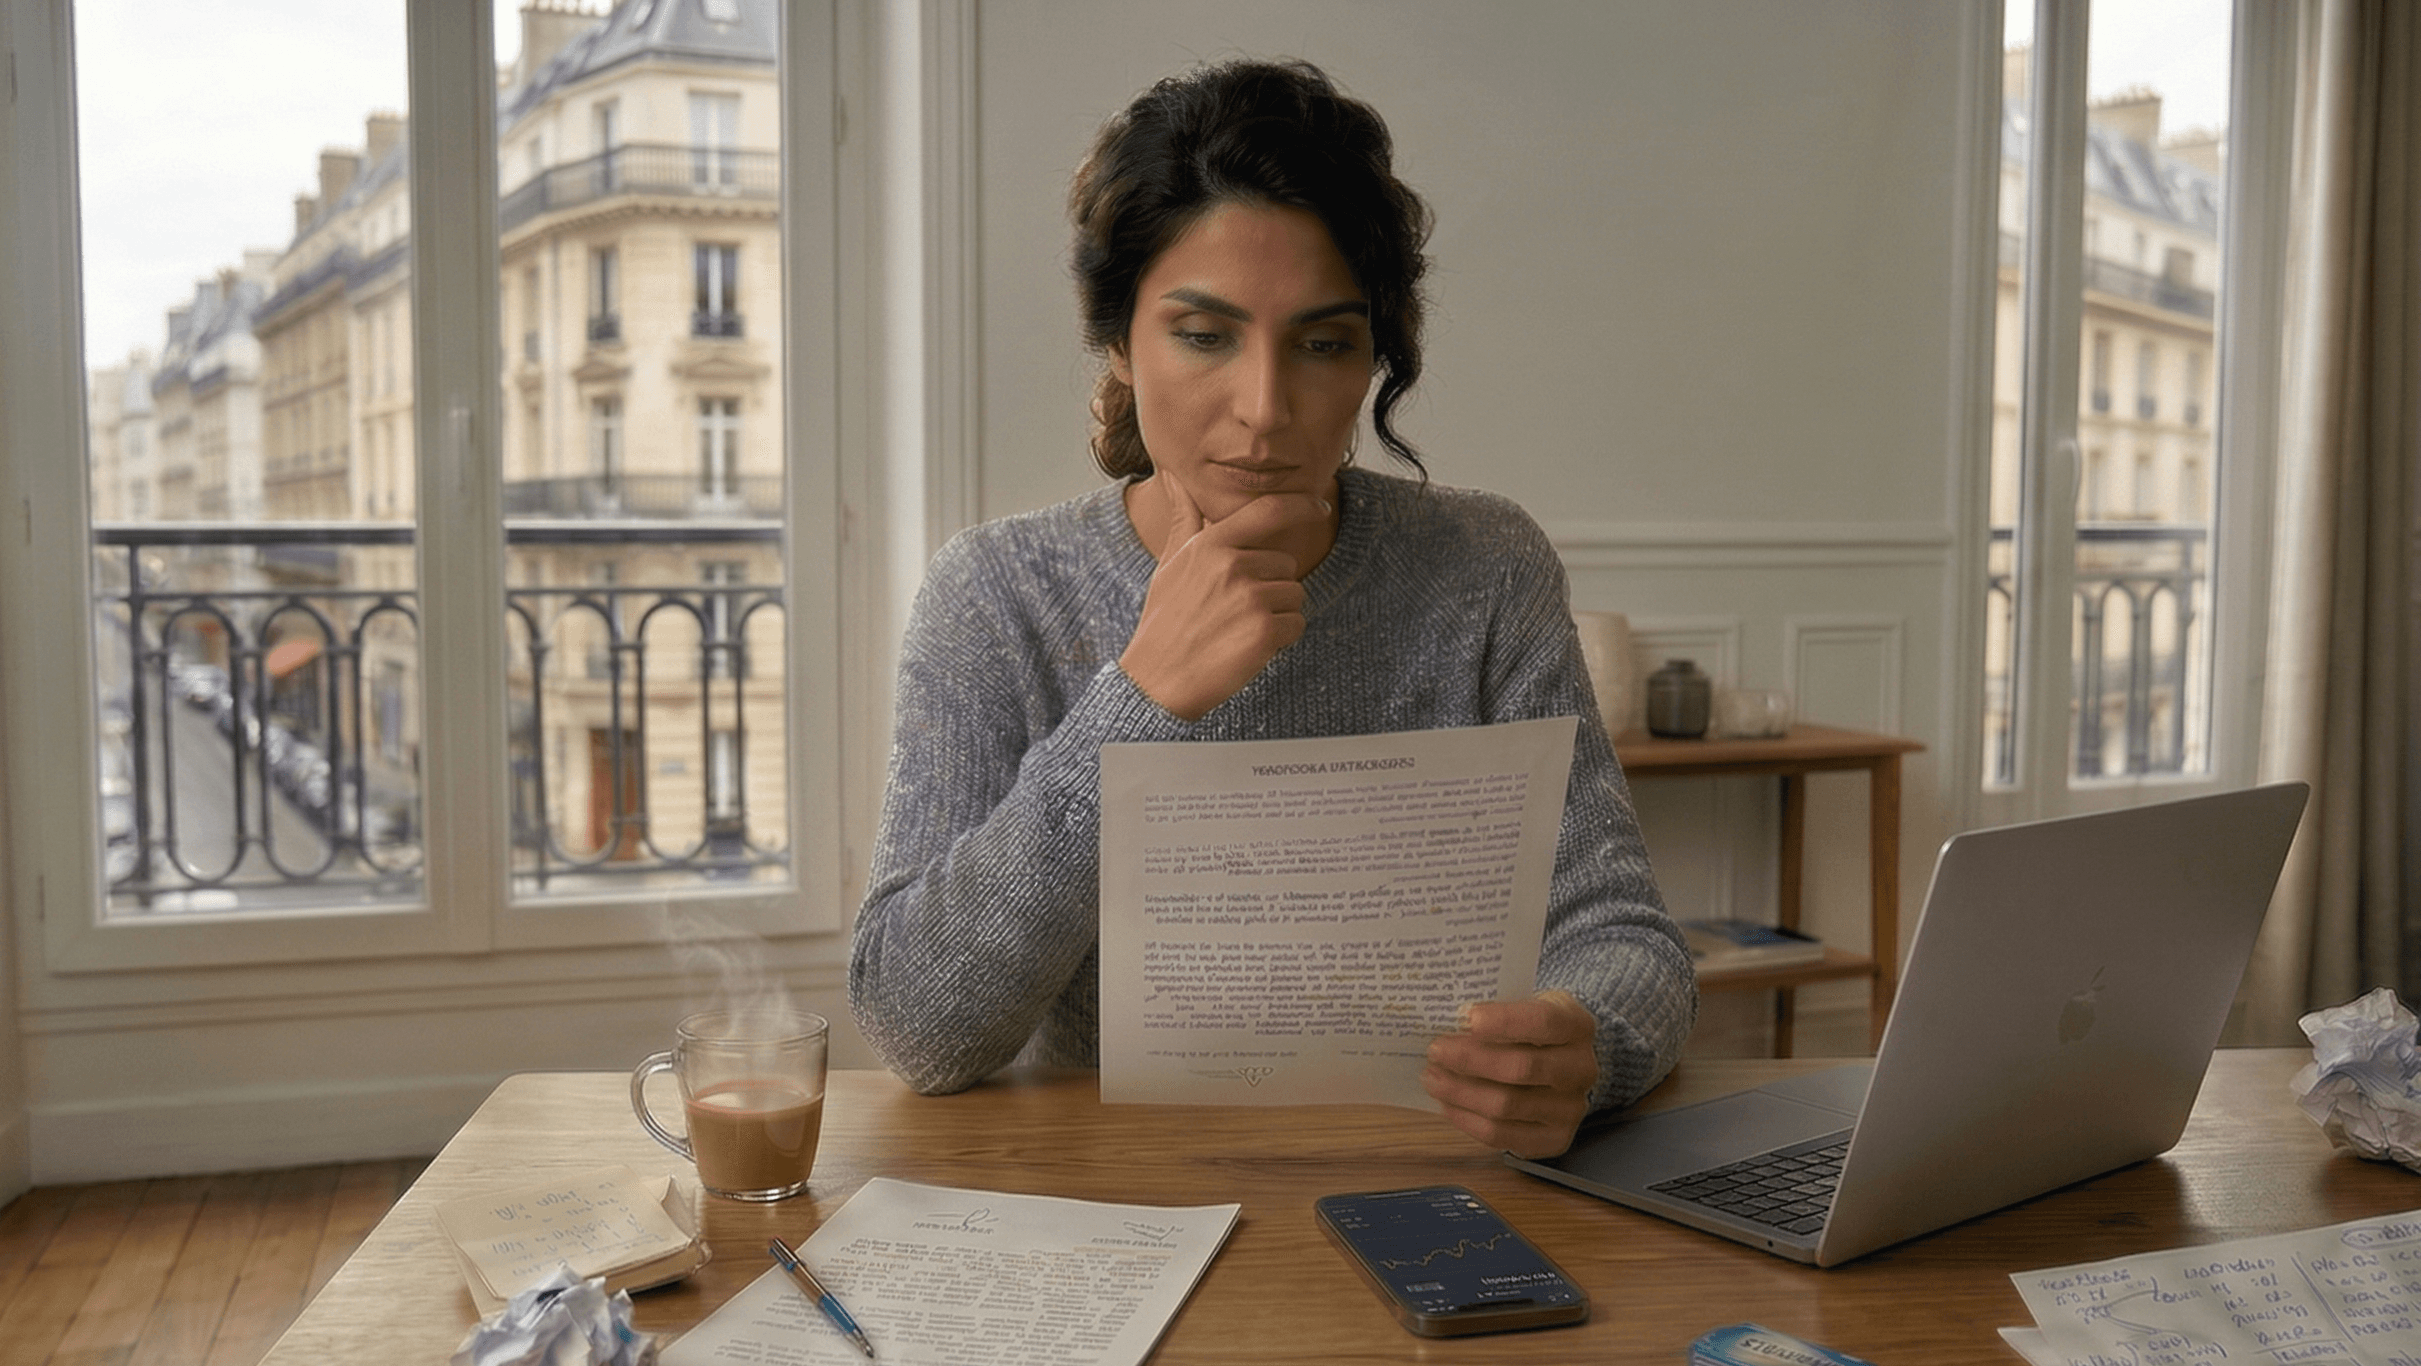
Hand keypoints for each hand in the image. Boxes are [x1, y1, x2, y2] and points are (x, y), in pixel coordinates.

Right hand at [1118, 476, 1328, 720]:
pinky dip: (1280, 639)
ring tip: (1238, 629)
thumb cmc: (1164, 621)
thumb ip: (1183, 519)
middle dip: (1270, 586)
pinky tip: (1249, 646)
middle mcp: (1232, 565)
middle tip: (1234, 611)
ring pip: (1294, 595)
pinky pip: (1297, 624)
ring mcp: (1250, 598)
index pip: (1268, 510)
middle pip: (1286, 564)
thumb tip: (1174, 478)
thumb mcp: (1169, 564)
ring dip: (1276, 614)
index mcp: (1211, 545)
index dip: (1301, 504)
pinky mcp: (1264, 631)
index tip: (1319, 507)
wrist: (1156, 680)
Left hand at [1423, 990, 1598, 1158]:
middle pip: (1521, 1068)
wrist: (1562, 1062)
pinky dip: (1467, 1119)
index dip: (1503, 1021)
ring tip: (1432, 1078)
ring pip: (1507, 1106)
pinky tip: (1447, 1104)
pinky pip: (1502, 1136)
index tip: (1464, 1017)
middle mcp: (1581, 1070)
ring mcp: (1571, 1109)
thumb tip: (1447, 1019)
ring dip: (1460, 1092)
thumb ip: (1496, 1009)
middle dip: (1469, 1060)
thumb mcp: (1525, 1004)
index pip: (1543, 1022)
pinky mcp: (1555, 1139)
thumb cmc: (1532, 1028)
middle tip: (1435, 1051)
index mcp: (1577, 1026)